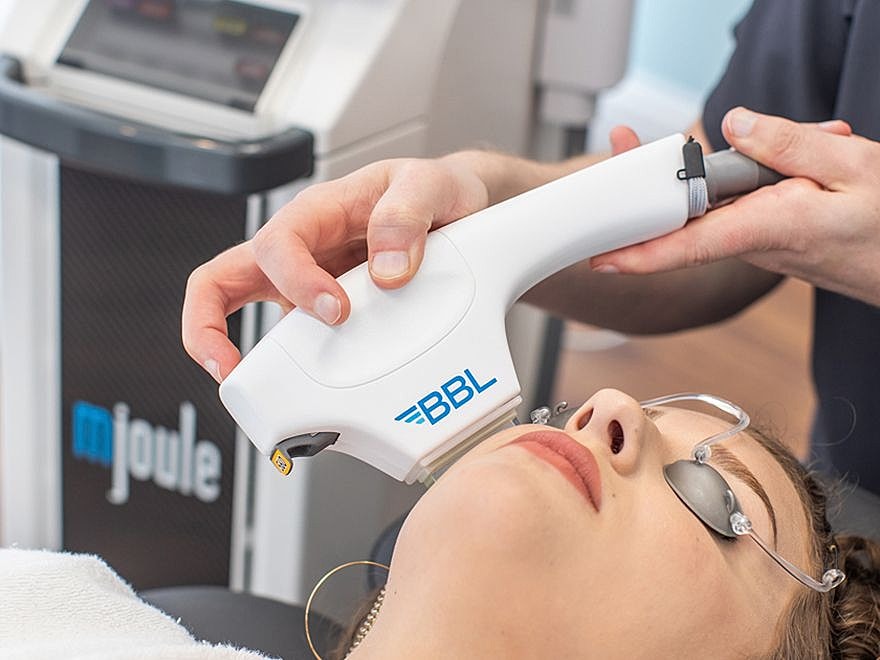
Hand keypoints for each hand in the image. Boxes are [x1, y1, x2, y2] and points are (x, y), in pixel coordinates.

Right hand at [182, 156, 490, 380]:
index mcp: (319, 212)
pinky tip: (315, 391)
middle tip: (228, 370)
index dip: (294, 280)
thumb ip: (406, 217)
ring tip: (265, 395)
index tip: (337, 310)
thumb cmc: (435, 190)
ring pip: (248, 314)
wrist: (458, 206)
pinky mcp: (325, 310)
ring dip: (247, 355)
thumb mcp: (429, 184)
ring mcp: (309, 281)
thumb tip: (386, 270)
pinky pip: (293, 338)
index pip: (276, 244)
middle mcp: (303, 247)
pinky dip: (292, 368)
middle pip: (221, 279)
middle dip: (207, 326)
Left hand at [590, 109, 879, 306]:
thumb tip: (731, 126)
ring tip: (754, 141)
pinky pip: (734, 203)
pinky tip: (788, 152)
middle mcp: (752, 240)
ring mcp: (754, 238)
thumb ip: (788, 144)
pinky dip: (744, 174)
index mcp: (769, 228)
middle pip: (685, 215)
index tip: (600, 257)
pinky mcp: (762, 231)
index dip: (640, 254)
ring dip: (714, 170)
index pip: (689, 245)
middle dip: (653, 182)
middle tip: (624, 143)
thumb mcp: (852, 166)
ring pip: (712, 204)